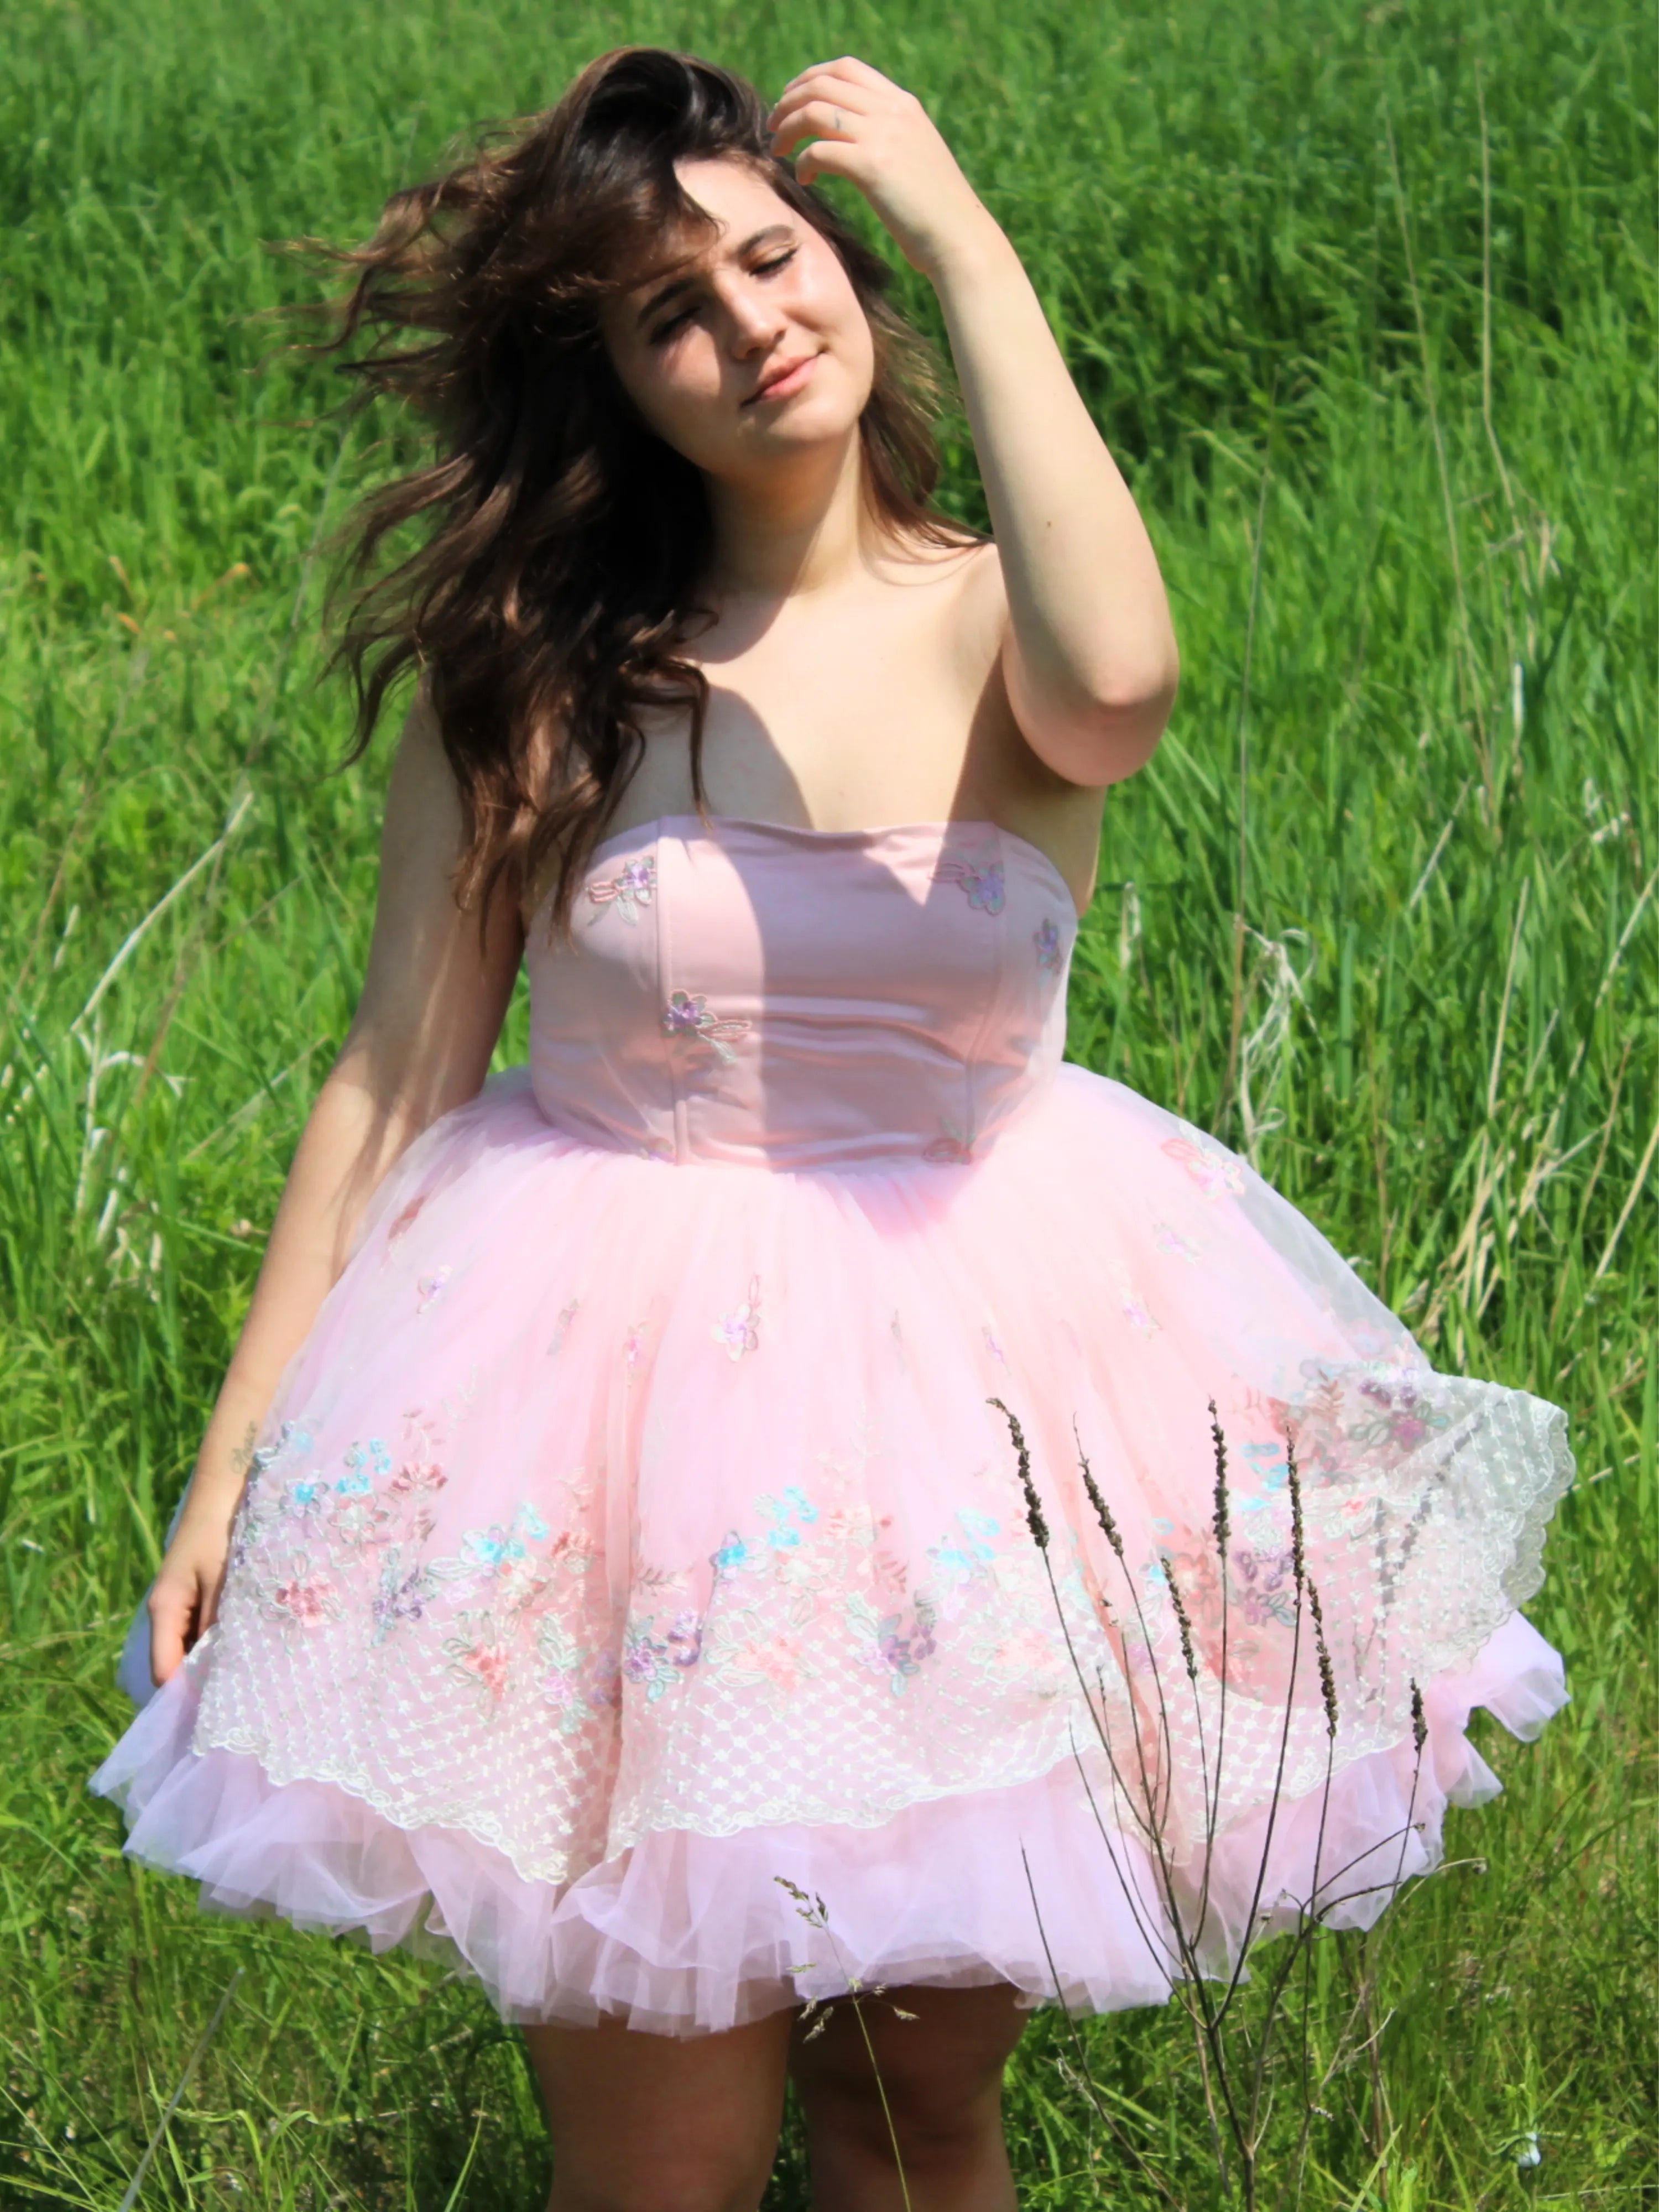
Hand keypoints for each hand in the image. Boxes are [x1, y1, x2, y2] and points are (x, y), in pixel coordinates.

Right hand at [147, 1501, 234, 1686]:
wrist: (222, 1494)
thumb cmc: (221, 1535)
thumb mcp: (222, 1583)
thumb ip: (217, 1624)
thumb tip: (218, 1670)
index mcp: (163, 1611)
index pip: (164, 1671)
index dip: (185, 1695)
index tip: (217, 1713)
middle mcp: (165, 1613)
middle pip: (175, 1663)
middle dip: (200, 1682)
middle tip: (238, 1702)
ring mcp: (179, 1604)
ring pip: (190, 1648)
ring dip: (211, 1662)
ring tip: (245, 1682)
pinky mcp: (195, 1596)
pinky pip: (201, 1631)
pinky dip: (217, 1642)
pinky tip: (245, 1648)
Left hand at [767, 57, 996, 279]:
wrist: (960, 239)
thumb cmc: (936, 212)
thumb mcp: (915, 158)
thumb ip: (889, 138)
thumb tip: (853, 139)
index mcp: (903, 105)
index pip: (847, 68)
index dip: (811, 77)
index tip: (793, 99)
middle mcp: (892, 112)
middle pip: (823, 83)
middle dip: (790, 100)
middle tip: (774, 126)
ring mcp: (883, 136)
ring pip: (815, 111)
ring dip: (788, 128)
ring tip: (779, 151)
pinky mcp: (872, 167)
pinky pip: (820, 150)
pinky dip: (804, 162)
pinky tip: (805, 179)